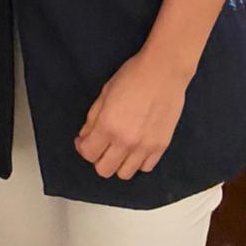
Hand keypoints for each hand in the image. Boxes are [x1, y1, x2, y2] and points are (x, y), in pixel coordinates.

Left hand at [75, 50, 186, 179]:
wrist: (164, 71)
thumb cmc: (132, 76)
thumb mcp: (105, 93)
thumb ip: (93, 118)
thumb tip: (85, 136)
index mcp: (108, 126)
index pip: (88, 153)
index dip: (82, 147)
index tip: (84, 140)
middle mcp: (126, 141)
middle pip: (104, 170)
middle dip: (97, 158)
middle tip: (100, 144)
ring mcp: (145, 147)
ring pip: (125, 174)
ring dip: (118, 163)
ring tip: (119, 148)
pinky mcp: (161, 147)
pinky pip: (145, 168)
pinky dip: (138, 162)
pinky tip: (136, 148)